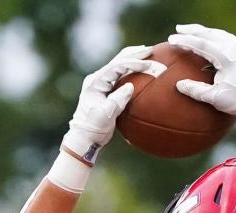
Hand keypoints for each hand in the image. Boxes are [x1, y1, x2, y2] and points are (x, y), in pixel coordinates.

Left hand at [63, 46, 164, 162]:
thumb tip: (130, 86)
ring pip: (119, 65)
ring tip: (147, 53)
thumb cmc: (93, 129)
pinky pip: (119, 75)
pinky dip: (131, 70)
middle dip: (135, 54)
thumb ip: (117, 101)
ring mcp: (101, 83)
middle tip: (151, 49)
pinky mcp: (105, 89)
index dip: (133, 63)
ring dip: (133, 58)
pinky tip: (140, 68)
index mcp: (95, 82)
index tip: (148, 65)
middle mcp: (97, 79)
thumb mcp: (105, 116)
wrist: (83, 139)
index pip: (116, 67)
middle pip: (118, 60)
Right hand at [168, 24, 235, 126]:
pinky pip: (228, 39)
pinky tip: (210, 40)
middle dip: (193, 30)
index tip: (172, 39)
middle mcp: (235, 47)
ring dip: (204, 32)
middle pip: (210, 33)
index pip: (201, 43)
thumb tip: (179, 85)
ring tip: (192, 32)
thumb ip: (196, 91)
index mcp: (227, 56)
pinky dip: (216, 37)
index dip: (185, 41)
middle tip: (178, 28)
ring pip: (220, 34)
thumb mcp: (216, 99)